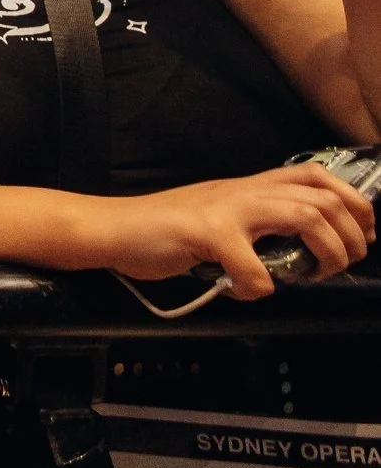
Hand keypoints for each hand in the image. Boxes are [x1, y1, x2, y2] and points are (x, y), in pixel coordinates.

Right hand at [91, 166, 372, 296]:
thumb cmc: (165, 229)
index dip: (353, 201)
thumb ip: (256, 224)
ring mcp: (226, 209)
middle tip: (340, 265)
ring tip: (312, 276)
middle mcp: (243, 191)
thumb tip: (301, 252)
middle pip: (323, 198)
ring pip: (305, 216)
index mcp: (249, 186)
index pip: (317, 175)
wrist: (112, 227)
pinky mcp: (206, 234)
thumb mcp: (220, 215)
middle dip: (350, 236)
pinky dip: (261, 289)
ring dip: (324, 255)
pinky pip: (254, 269)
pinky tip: (246, 291)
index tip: (361, 233)